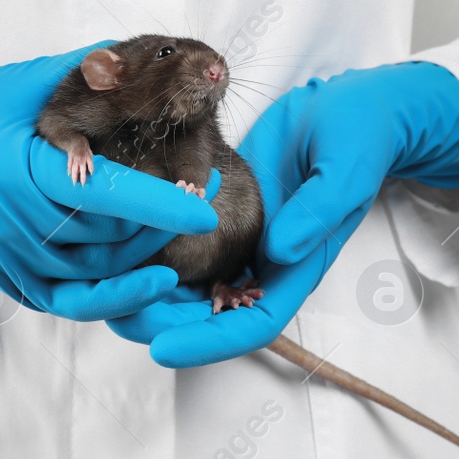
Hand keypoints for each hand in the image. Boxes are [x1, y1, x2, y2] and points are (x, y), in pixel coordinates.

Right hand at [0, 43, 222, 321]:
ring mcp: (5, 256)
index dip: (157, 202)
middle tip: (203, 194)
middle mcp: (7, 220)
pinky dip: (113, 294)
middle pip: (104, 235)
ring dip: (142, 252)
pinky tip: (152, 278)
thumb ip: (89, 72)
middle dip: (160, 220)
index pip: (100, 191)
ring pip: (95, 270)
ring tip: (175, 223)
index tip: (204, 205)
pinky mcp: (7, 279)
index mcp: (15, 168)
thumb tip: (152, 56)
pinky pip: (70, 301)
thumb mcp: (30, 80)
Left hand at [108, 61, 458, 365]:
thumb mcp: (345, 168)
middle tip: (113, 319)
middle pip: (211, 315)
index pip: (254, 323)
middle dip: (164, 325)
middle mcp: (267, 262)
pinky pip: (184, 242)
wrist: (350, 109)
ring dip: (150, 294)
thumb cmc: (358, 137)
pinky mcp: (223, 212)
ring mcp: (243, 239)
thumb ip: (316, 212)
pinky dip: (151, 250)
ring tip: (99, 291)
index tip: (162, 350)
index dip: (208, 342)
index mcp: (299, 264)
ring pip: (191, 283)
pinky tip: (113, 244)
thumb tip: (277, 255)